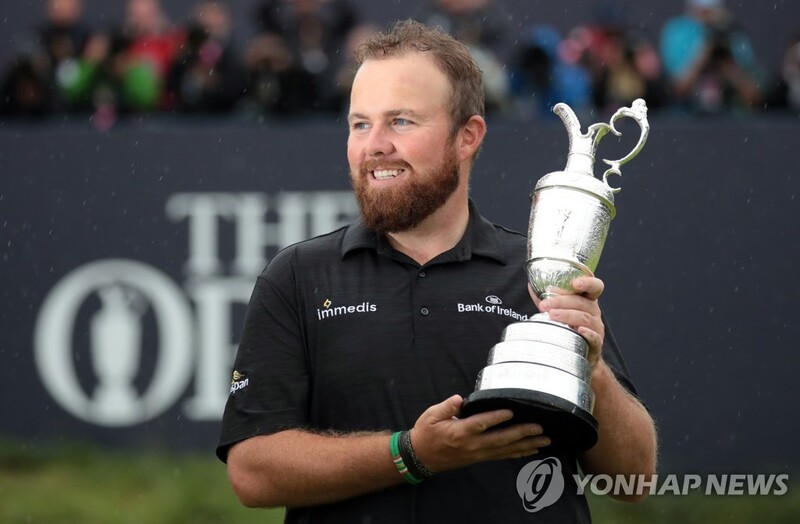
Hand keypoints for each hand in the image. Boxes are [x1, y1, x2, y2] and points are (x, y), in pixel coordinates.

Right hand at [409, 395, 549, 472]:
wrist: (421, 457)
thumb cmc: (426, 433)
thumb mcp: (431, 415)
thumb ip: (446, 406)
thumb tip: (459, 399)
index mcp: (459, 432)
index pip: (481, 424)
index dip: (496, 418)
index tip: (510, 411)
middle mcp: (471, 445)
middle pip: (500, 439)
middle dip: (521, 433)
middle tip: (539, 428)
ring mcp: (477, 453)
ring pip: (505, 450)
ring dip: (526, 445)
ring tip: (544, 440)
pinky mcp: (480, 457)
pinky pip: (502, 456)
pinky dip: (518, 453)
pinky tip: (531, 450)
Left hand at [529, 276, 604, 366]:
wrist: (580, 354)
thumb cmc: (569, 328)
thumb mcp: (559, 311)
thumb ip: (547, 299)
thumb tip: (531, 286)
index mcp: (587, 300)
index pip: (595, 287)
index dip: (587, 282)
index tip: (574, 283)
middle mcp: (594, 311)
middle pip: (582, 302)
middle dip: (562, 301)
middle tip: (545, 305)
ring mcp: (597, 327)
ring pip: (585, 318)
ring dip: (567, 315)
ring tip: (552, 315)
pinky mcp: (596, 343)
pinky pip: (594, 337)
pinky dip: (588, 333)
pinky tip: (579, 330)